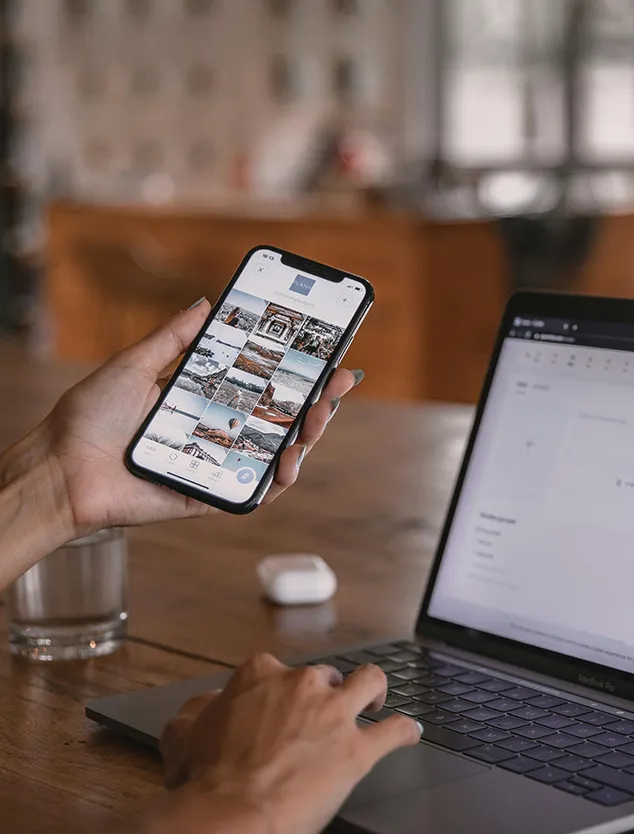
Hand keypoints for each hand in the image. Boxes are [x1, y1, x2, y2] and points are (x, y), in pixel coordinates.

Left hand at [21, 301, 359, 535]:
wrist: (62, 468)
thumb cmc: (90, 418)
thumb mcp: (134, 365)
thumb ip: (173, 338)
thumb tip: (206, 303)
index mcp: (205, 402)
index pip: (263, 386)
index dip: (298, 374)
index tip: (326, 356)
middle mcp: (218, 433)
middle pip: (281, 419)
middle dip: (318, 402)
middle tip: (338, 383)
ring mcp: (218, 465)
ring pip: (277, 455)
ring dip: (307, 437)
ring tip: (319, 418)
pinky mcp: (211, 496)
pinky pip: (255, 492)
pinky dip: (278, 480)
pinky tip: (290, 461)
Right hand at [160, 654, 420, 833]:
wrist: (227, 816)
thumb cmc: (201, 782)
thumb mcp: (182, 735)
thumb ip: (201, 711)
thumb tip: (209, 705)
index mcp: (260, 676)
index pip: (276, 671)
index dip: (278, 692)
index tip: (278, 709)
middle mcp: (303, 685)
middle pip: (324, 677)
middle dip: (324, 694)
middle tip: (318, 720)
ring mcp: (335, 715)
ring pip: (371, 683)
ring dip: (375, 691)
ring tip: (374, 704)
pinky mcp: (358, 750)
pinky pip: (395, 731)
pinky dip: (405, 731)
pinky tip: (411, 733)